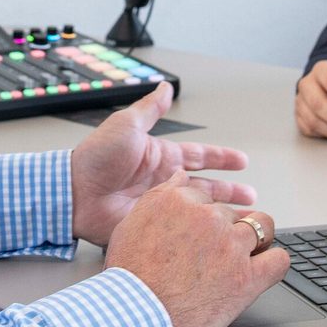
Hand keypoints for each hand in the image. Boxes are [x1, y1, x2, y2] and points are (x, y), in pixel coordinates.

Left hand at [70, 82, 253, 245]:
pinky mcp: (152, 227)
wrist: (74, 192)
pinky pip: (181, 231)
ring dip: (220, 215)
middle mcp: (164, 183)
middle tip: (251, 198)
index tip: (242, 161)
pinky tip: (213, 239)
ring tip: (243, 221)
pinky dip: (199, 234)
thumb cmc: (95, 157)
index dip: (222, 158)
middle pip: (206, 188)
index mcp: (161, 158)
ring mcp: (160, 207)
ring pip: (199, 212)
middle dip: (230, 192)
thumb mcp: (126, 125)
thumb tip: (164, 87)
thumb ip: (150, 109)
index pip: (200, 157)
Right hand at [104, 171, 291, 326]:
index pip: (206, 198)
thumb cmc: (129, 277)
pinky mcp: (248, 277)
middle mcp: (208, 217)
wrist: (136, 315)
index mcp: (180, 201)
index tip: (202, 232)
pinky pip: (279, 260)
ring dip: (257, 238)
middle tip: (216, 253)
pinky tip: (265, 269)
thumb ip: (159, 195)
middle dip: (226, 230)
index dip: (204, 217)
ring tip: (247, 255)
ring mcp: (231, 245)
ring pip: (262, 226)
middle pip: (231, 213)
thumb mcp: (130, 224)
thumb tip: (179, 175)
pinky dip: (275, 263)